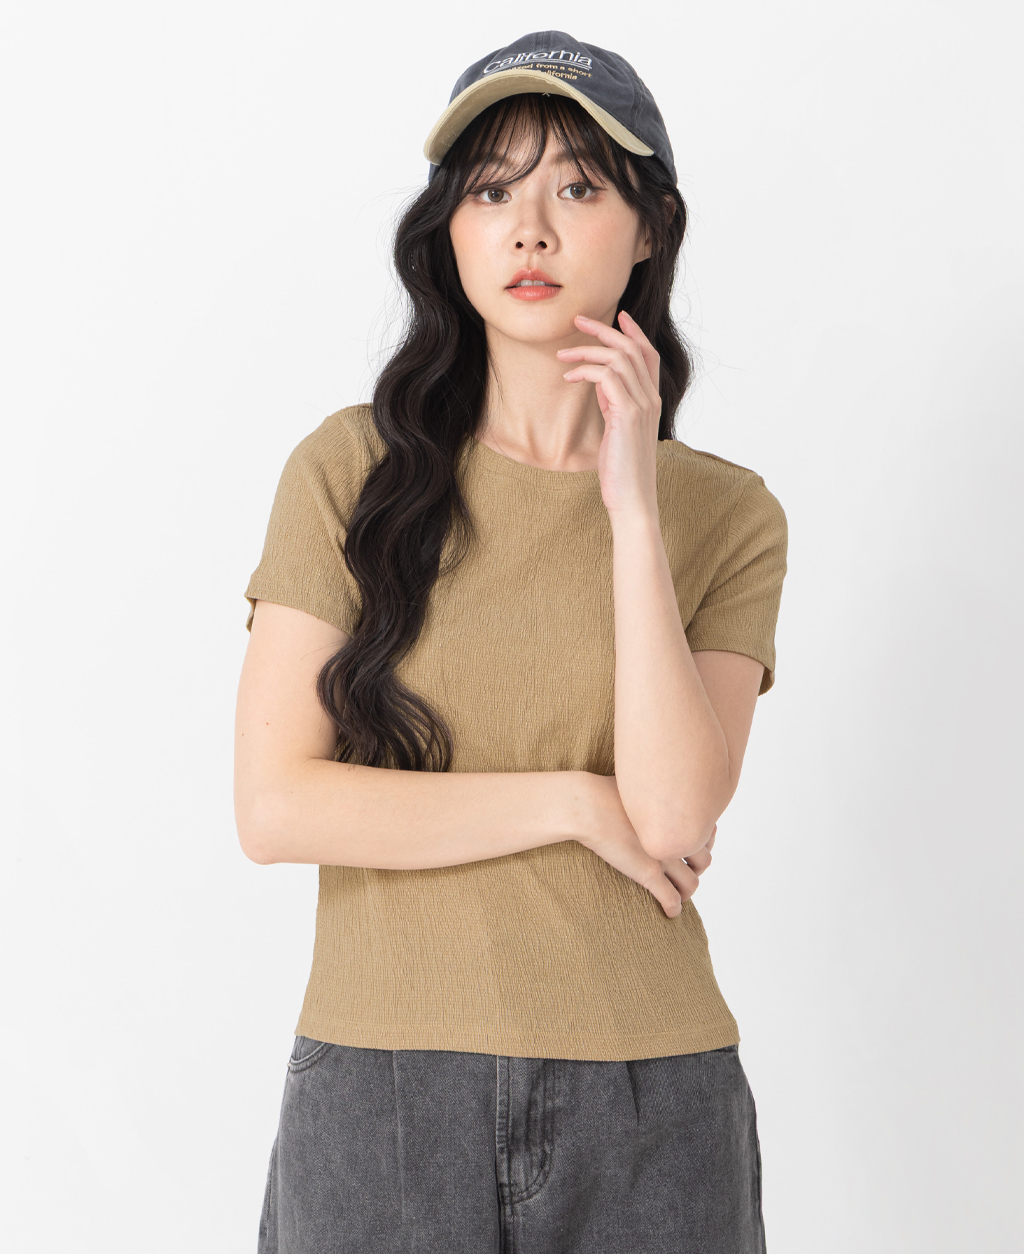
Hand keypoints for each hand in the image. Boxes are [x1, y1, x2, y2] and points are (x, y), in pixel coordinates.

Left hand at [556, 310, 661, 517]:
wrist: (632, 500)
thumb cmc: (622, 471)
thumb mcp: (617, 431)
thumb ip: (614, 405)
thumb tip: (598, 384)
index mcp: (651, 401)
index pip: (648, 355)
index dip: (634, 332)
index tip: (617, 316)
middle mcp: (650, 399)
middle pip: (632, 348)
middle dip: (603, 329)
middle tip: (577, 321)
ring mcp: (641, 406)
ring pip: (618, 358)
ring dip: (587, 349)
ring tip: (562, 354)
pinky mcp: (627, 416)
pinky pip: (606, 377)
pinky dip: (585, 371)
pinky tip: (568, 378)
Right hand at [581, 776, 712, 918]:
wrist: (588, 805)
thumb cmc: (605, 791)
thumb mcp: (640, 784)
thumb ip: (653, 793)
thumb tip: (650, 792)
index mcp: (677, 814)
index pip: (707, 834)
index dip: (703, 845)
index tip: (694, 848)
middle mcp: (676, 835)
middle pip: (703, 860)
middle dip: (697, 869)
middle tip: (686, 871)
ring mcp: (664, 857)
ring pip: (691, 883)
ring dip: (687, 892)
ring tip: (678, 894)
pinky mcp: (648, 874)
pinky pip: (670, 898)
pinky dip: (673, 908)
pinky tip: (670, 913)